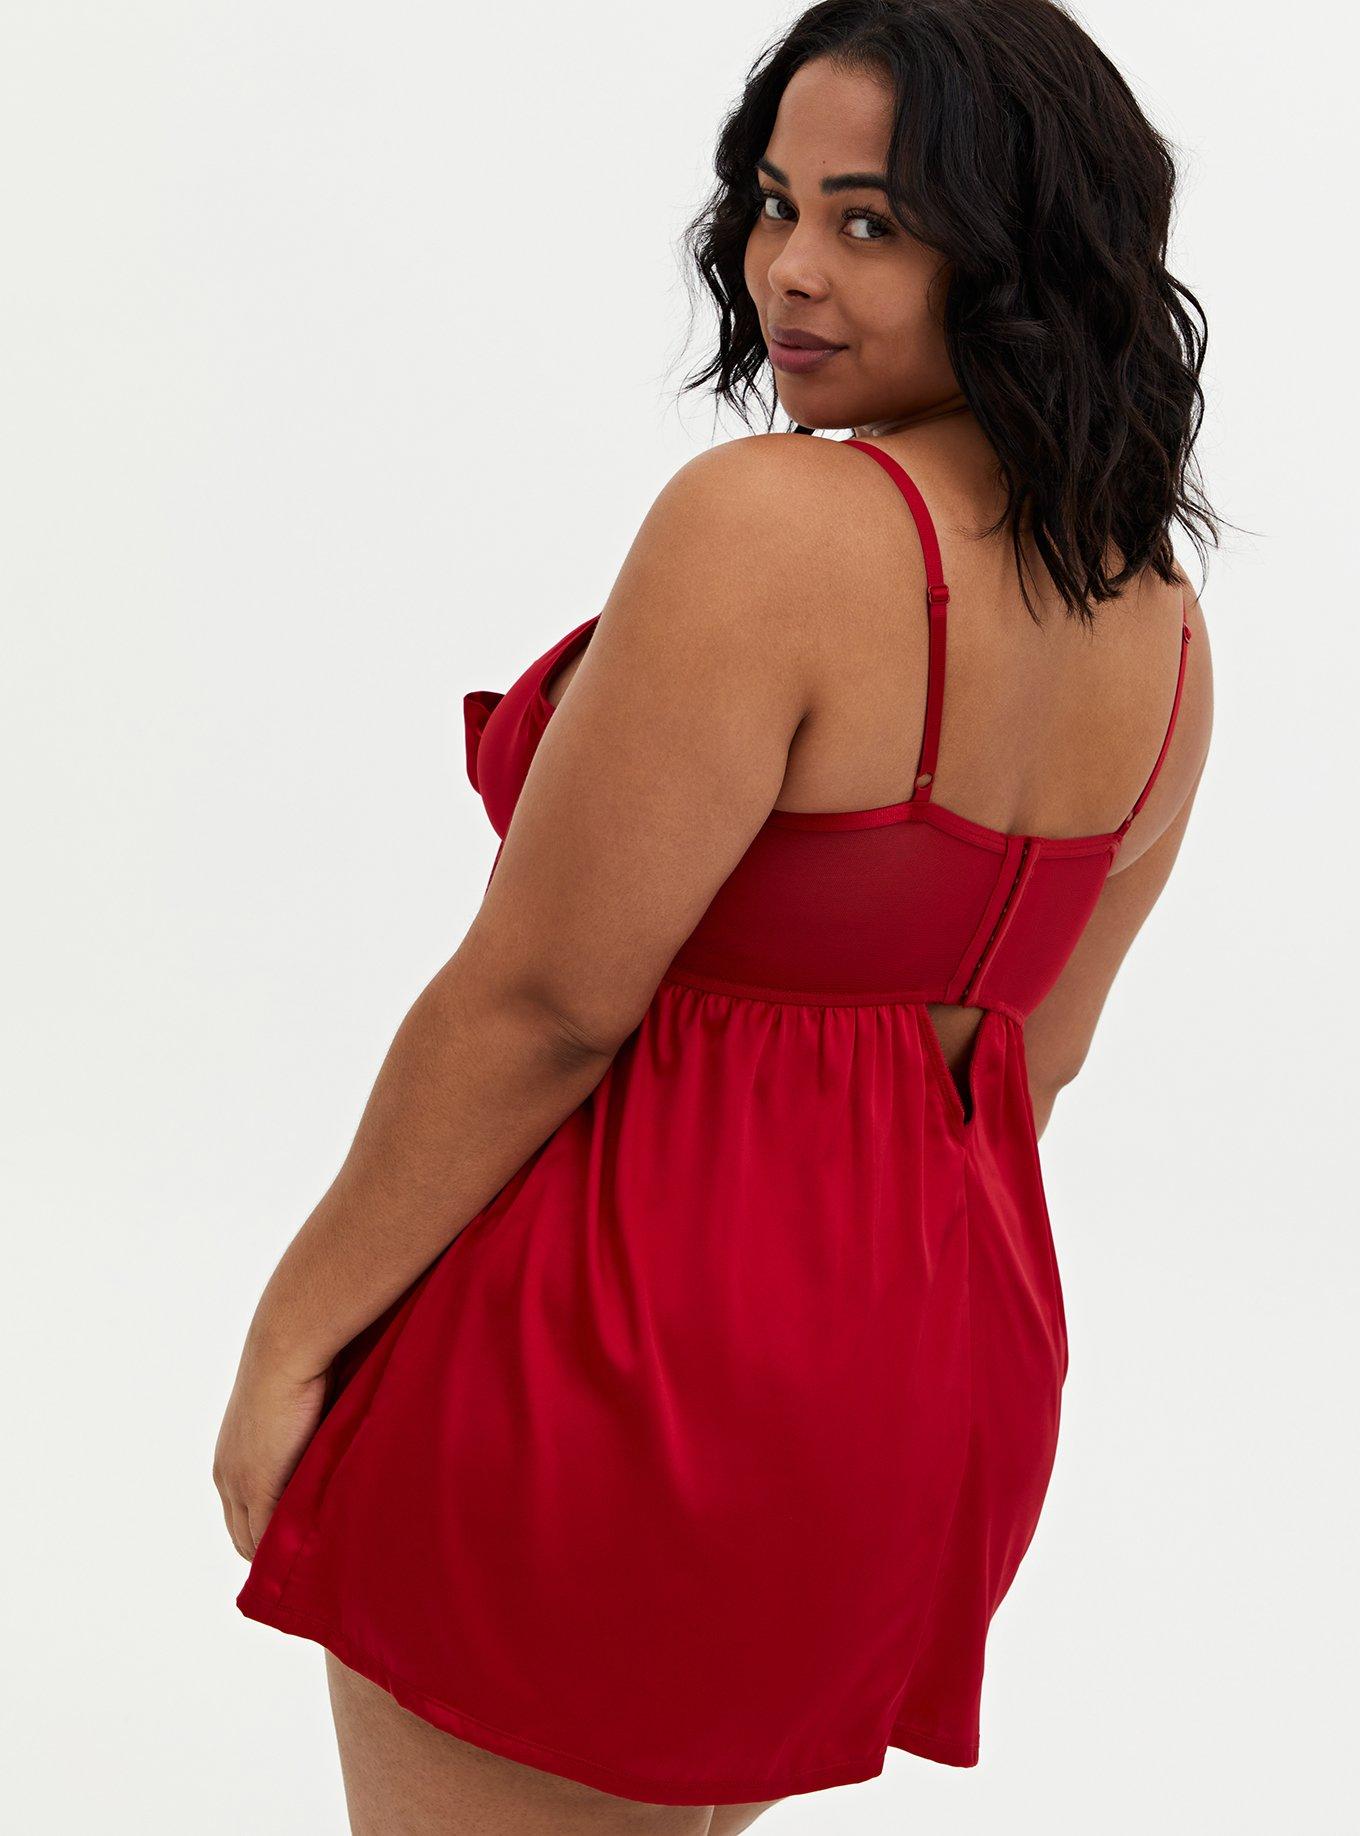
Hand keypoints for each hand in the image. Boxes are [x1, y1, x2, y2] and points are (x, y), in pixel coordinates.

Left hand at [213, 1339, 328, 1560]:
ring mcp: (239, 1483)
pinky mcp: (259, 1486)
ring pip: (252, 1543)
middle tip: (309, 1567)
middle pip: (241, 1538)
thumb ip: (302, 1437)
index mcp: (230, 1458)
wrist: (286, 1349)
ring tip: (316, 1566)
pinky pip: (271, 1536)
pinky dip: (291, 1551)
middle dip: (271, 1554)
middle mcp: (226, 1475)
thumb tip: (329, 1440)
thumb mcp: (296, 1407)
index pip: (241, 1517)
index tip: (296, 1545)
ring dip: (281, 1555)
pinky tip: (318, 1554)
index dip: (266, 1536)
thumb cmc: (302, 1363)